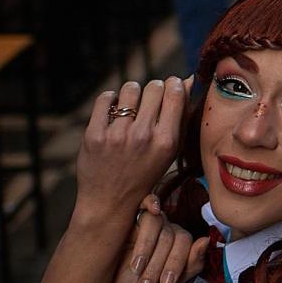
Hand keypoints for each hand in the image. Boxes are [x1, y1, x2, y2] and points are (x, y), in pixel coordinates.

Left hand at [76, 79, 188, 220]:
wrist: (110, 202)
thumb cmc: (144, 174)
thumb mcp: (169, 152)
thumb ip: (181, 118)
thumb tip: (187, 80)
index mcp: (166, 142)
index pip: (175, 92)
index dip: (174, 84)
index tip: (170, 88)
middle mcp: (143, 136)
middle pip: (154, 86)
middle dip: (154, 89)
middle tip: (149, 101)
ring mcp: (117, 135)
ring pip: (130, 88)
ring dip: (132, 94)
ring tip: (130, 107)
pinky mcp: (94, 134)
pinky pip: (106, 98)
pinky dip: (110, 100)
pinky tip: (113, 112)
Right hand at [106, 192, 209, 282]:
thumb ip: (190, 265)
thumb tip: (206, 240)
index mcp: (178, 244)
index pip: (185, 243)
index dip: (176, 263)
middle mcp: (166, 229)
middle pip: (170, 236)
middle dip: (157, 265)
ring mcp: (148, 221)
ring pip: (156, 223)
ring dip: (146, 249)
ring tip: (136, 269)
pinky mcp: (130, 216)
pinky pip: (145, 202)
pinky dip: (150, 202)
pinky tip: (153, 209)